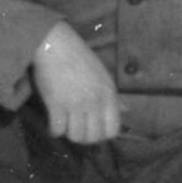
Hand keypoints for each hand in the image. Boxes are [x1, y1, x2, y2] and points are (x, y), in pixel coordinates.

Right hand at [32, 21, 120, 143]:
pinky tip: (54, 121)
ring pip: (76, 136)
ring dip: (69, 133)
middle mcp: (95, 101)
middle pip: (94, 137)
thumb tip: (127, 109)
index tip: (93, 130)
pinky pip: (57, 130)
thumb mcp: (102, 75)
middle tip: (76, 128)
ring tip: (65, 123)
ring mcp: (76, 103)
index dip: (103, 135)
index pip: (113, 129)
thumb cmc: (79, 59)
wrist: (56, 44)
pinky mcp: (57, 104)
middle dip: (84, 137)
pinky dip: (54, 130)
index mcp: (109, 93)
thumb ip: (113, 96)